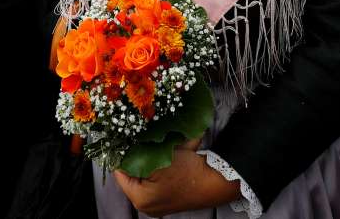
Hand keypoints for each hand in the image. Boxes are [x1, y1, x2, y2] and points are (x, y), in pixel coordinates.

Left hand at [112, 139, 240, 214]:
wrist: (219, 180)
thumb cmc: (188, 172)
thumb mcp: (158, 160)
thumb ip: (136, 155)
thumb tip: (121, 145)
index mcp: (139, 199)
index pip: (120, 172)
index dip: (123, 152)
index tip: (125, 136)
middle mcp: (147, 203)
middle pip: (134, 171)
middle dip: (139, 152)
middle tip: (141, 136)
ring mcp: (159, 200)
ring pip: (148, 169)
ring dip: (152, 154)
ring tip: (159, 142)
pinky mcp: (170, 194)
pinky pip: (160, 173)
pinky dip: (163, 160)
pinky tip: (171, 148)